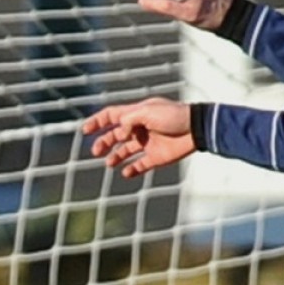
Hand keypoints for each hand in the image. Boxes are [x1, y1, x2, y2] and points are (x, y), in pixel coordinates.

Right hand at [81, 97, 195, 177]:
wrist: (198, 129)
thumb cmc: (175, 116)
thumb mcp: (149, 112)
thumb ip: (129, 120)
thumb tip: (119, 133)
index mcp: (137, 114)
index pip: (112, 116)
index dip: (98, 122)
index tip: (85, 130)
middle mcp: (140, 128)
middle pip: (116, 135)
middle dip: (104, 142)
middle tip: (96, 151)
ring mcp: (148, 143)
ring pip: (126, 151)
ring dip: (115, 157)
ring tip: (110, 163)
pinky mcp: (157, 157)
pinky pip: (140, 165)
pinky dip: (132, 170)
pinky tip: (126, 172)